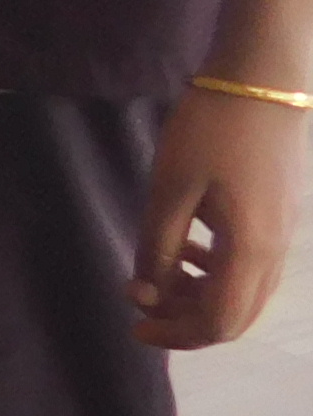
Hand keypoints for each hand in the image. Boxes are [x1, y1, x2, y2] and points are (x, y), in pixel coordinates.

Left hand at [134, 81, 300, 347]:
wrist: (262, 82)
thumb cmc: (211, 131)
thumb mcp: (170, 190)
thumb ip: (158, 247)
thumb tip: (149, 294)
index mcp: (250, 252)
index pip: (218, 322)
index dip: (175, 334)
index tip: (134, 325)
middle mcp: (274, 254)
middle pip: (235, 316)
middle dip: (186, 321)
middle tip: (141, 303)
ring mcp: (282, 236)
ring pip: (243, 292)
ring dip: (198, 295)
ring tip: (155, 273)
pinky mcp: (278, 217)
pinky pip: (248, 265)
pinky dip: (215, 270)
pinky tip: (184, 246)